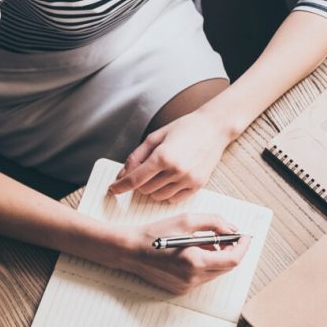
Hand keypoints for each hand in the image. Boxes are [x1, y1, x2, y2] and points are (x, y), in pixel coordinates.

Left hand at [110, 108, 232, 201]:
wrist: (215, 128)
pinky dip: (167, 193)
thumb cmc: (185, 128)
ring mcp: (188, 179)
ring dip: (153, 188)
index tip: (112, 189)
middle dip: (139, 182)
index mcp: (163, 156)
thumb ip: (136, 156)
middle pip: (145, 189)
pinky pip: (174, 199)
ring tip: (160, 173)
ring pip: (158, 196)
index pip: (134, 179)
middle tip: (145, 170)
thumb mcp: (155, 137)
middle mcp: (176, 170)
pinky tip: (169, 180)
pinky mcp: (198, 185)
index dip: (120, 186)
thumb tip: (123, 175)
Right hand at [116, 213, 248, 295]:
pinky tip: (194, 252)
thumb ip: (214, 222)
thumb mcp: (186, 220)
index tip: (245, 236)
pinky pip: (203, 277)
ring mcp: (186, 287)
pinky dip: (206, 264)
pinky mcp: (180, 290)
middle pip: (226, 267)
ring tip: (206, 242)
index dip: (243, 247)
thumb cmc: (156, 233)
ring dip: (218, 257)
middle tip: (227, 236)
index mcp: (195, 262)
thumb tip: (233, 229)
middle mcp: (192, 279)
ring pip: (215, 272)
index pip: (232, 260)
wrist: (129, 251)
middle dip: (231, 250)